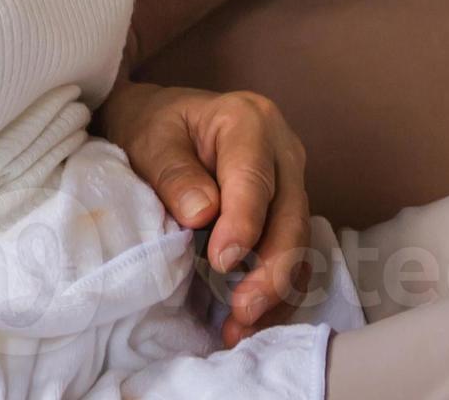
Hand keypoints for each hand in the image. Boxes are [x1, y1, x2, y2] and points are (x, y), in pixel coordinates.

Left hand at [97, 81, 313, 345]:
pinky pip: (295, 257)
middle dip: (272, 270)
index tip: (221, 262)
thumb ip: (174, 173)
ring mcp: (291, 184)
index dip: (244, 223)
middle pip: (291, 216)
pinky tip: (250, 323)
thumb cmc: (154, 127)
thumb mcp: (150, 140)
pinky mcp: (287, 214)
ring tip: (241, 327)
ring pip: (299, 243)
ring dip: (276, 291)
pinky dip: (277, 293)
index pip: (255, 178)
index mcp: (250, 121)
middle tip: (242, 310)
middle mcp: (283, 152)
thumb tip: (202, 214)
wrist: (161, 123)